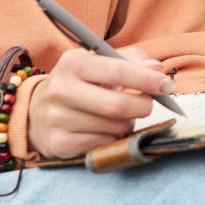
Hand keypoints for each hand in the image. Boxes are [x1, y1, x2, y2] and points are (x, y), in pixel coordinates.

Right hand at [27, 46, 173, 159]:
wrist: (38, 111)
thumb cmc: (80, 83)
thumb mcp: (99, 63)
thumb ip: (131, 61)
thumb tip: (157, 70)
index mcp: (73, 63)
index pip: (116, 71)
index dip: (146, 79)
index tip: (166, 85)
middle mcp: (61, 90)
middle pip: (117, 105)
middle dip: (143, 106)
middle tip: (148, 104)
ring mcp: (58, 118)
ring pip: (113, 127)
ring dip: (128, 122)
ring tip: (122, 115)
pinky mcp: (60, 143)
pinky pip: (103, 143)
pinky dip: (114, 136)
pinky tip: (106, 128)